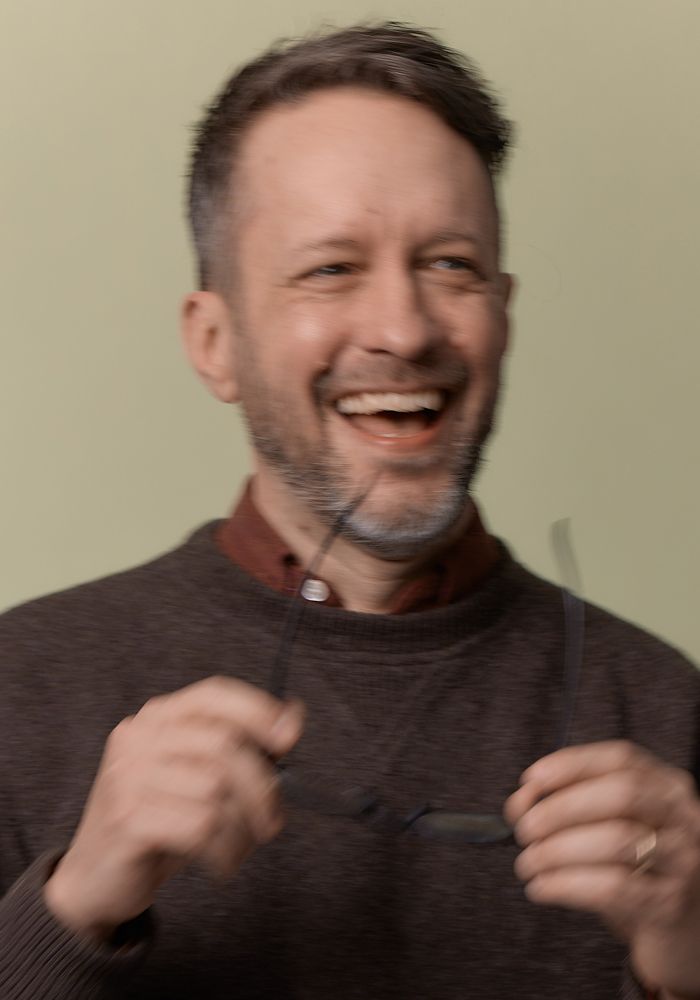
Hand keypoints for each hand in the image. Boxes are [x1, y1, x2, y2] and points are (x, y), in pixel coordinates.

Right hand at [44, 676, 302, 941]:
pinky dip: (224, 851)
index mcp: (156, 718)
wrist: (95, 879)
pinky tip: (220, 863)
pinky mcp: (127, 819)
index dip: (258, 710)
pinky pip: (201, 828)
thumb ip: (240, 747)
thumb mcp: (199, 777)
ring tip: (238, 847)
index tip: (289, 738)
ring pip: (217, 792)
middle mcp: (137, 738)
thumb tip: (293, 716)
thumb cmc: (160, 822)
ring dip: (243, 829)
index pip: (214, 694)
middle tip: (272, 822)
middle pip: (225, 746)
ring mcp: (127, 777)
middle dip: (262, 788)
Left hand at [504, 740, 699, 998]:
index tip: (530, 779)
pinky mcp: (671, 905)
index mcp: (668, 787)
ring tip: (527, 864)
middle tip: (524, 830)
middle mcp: (684, 817)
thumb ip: (573, 806)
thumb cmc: (637, 872)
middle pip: (621, 794)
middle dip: (561, 808)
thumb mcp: (612, 829)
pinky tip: (541, 888)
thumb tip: (521, 800)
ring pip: (616, 840)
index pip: (621, 758)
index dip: (571, 764)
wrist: (681, 932)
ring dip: (557, 851)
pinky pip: (613, 888)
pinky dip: (565, 885)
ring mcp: (684, 861)